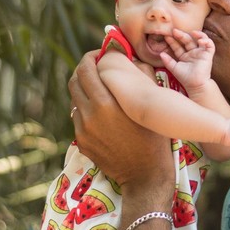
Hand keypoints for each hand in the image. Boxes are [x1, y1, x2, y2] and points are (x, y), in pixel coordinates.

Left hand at [70, 51, 172, 190]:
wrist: (145, 175)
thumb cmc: (154, 137)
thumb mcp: (151, 104)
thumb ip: (139, 75)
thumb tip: (129, 55)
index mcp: (106, 103)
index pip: (86, 69)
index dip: (91, 57)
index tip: (100, 55)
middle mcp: (89, 115)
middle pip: (74, 81)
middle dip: (84, 70)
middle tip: (96, 67)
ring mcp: (82, 130)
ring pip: (74, 99)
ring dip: (84, 89)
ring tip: (98, 88)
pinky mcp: (81, 142)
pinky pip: (78, 118)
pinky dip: (86, 109)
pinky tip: (100, 111)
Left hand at [159, 29, 213, 93]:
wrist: (195, 85)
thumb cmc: (185, 78)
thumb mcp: (174, 68)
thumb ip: (167, 61)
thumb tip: (160, 53)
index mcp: (185, 56)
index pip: (178, 46)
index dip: (173, 41)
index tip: (166, 37)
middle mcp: (193, 53)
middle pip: (188, 41)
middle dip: (181, 35)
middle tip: (174, 31)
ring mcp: (201, 53)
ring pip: (201, 39)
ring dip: (197, 34)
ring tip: (192, 32)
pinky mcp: (208, 55)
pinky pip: (210, 45)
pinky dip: (207, 41)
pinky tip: (200, 40)